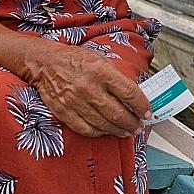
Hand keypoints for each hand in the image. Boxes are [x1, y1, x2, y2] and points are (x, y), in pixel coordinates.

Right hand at [26, 46, 151, 137]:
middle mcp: (89, 88)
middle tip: (139, 126)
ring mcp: (76, 102)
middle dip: (133, 123)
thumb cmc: (75, 60)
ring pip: (104, 124)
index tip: (148, 112)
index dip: (142, 106)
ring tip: (126, 131)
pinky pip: (86, 129)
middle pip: (118, 113)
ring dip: (119, 131)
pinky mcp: (65, 112)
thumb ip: (116, 78)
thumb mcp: (100, 60)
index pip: (129, 93)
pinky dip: (99, 133)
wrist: (45, 63)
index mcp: (101, 72)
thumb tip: (134, 96)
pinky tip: (106, 131)